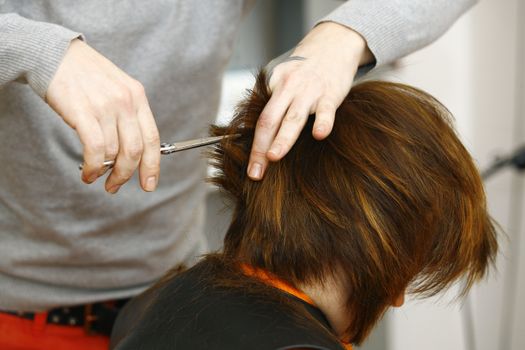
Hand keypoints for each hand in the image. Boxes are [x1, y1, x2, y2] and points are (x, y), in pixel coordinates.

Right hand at [46, 39, 159, 192]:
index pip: (152, 138)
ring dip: (104, 172)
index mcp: (138, 96)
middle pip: (135, 150)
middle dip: (127, 175)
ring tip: (95, 176)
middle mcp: (125, 102)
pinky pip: (96, 149)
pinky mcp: (83, 112)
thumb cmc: (86, 74)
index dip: (153, 165)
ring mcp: (105, 107)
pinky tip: (87, 172)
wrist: (56, 54)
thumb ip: (129, 114)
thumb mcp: (118, 87)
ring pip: (113, 153)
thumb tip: (133, 151)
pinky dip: (93, 167)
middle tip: (115, 186)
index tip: (149, 183)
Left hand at [247, 22, 373, 179]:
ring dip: (282, 139)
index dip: (253, 145)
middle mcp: (287, 88)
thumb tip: (261, 137)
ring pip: (292, 118)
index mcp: (272, 86)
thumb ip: (274, 103)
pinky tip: (318, 135)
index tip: (250, 167)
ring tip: (273, 157)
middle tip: (255, 172)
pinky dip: (322, 122)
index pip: (258, 119)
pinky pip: (325, 110)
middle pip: (268, 120)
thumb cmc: (307, 67)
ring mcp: (309, 91)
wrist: (335, 41)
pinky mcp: (330, 94)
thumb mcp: (284, 79)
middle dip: (259, 149)